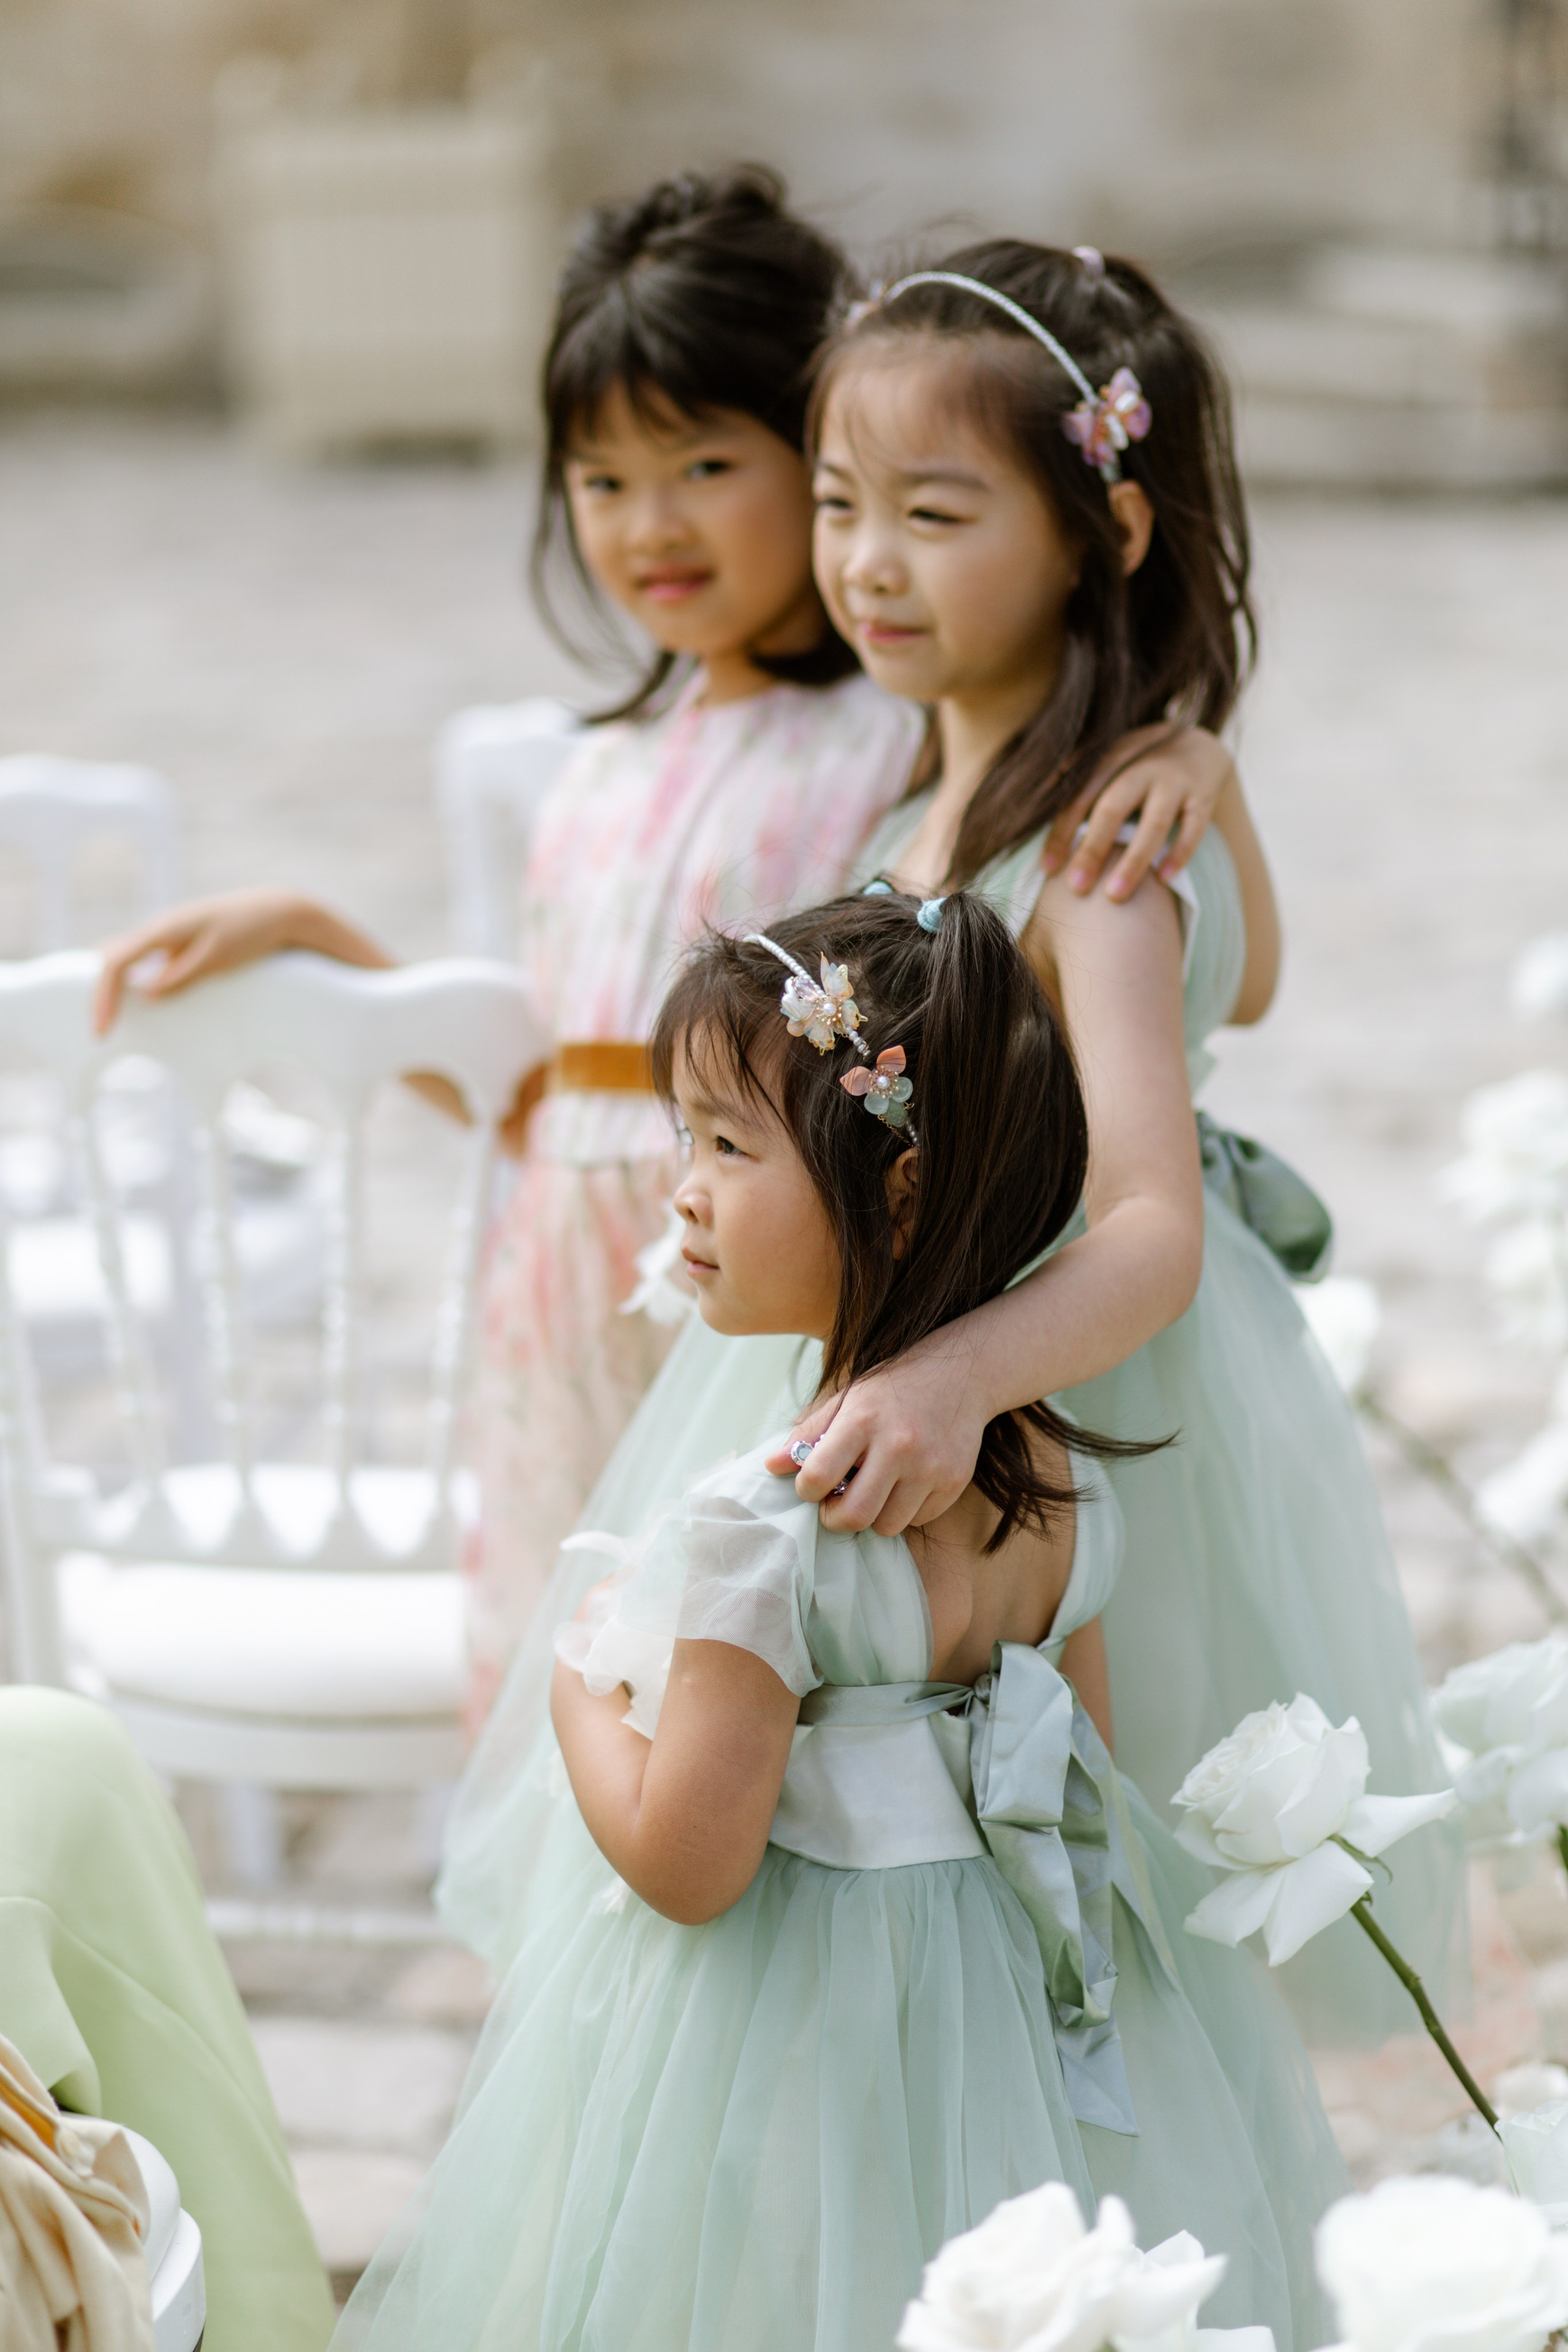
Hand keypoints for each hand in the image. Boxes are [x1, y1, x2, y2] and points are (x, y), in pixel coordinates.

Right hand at [93, 890, 390, 1034]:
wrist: (280, 911)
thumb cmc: (253, 931)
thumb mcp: (218, 956)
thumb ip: (182, 974)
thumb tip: (146, 993)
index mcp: (166, 929)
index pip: (117, 963)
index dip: (104, 998)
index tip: (103, 1029)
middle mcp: (161, 928)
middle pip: (112, 957)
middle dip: (101, 993)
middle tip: (102, 1029)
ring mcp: (170, 933)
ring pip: (126, 957)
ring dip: (114, 985)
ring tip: (113, 1019)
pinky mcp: (181, 940)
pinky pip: (145, 959)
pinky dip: (133, 979)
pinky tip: (139, 999)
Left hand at [762, 1327, 992, 1536]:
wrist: (962, 1371)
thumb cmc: (894, 1386)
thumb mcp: (848, 1398)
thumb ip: (809, 1433)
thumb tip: (771, 1467)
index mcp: (862, 1419)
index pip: (818, 1477)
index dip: (806, 1490)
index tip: (812, 1485)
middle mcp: (898, 1444)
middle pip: (854, 1515)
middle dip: (835, 1518)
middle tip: (835, 1504)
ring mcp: (930, 1466)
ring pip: (887, 1525)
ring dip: (872, 1515)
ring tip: (872, 1489)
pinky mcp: (954, 1481)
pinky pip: (917, 1519)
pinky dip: (904, 1510)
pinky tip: (904, 1483)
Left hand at [1041, 724, 1235, 901]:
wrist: (1200, 745)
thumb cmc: (1139, 765)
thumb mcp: (1109, 760)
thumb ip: (1077, 779)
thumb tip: (1033, 799)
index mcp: (1111, 757)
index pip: (1079, 795)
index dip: (1062, 831)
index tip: (1048, 867)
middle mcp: (1143, 765)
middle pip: (1112, 808)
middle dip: (1092, 849)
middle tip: (1076, 888)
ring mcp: (1175, 779)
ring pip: (1154, 822)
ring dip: (1134, 861)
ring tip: (1115, 896)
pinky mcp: (1204, 795)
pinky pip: (1194, 827)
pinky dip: (1180, 852)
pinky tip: (1164, 878)